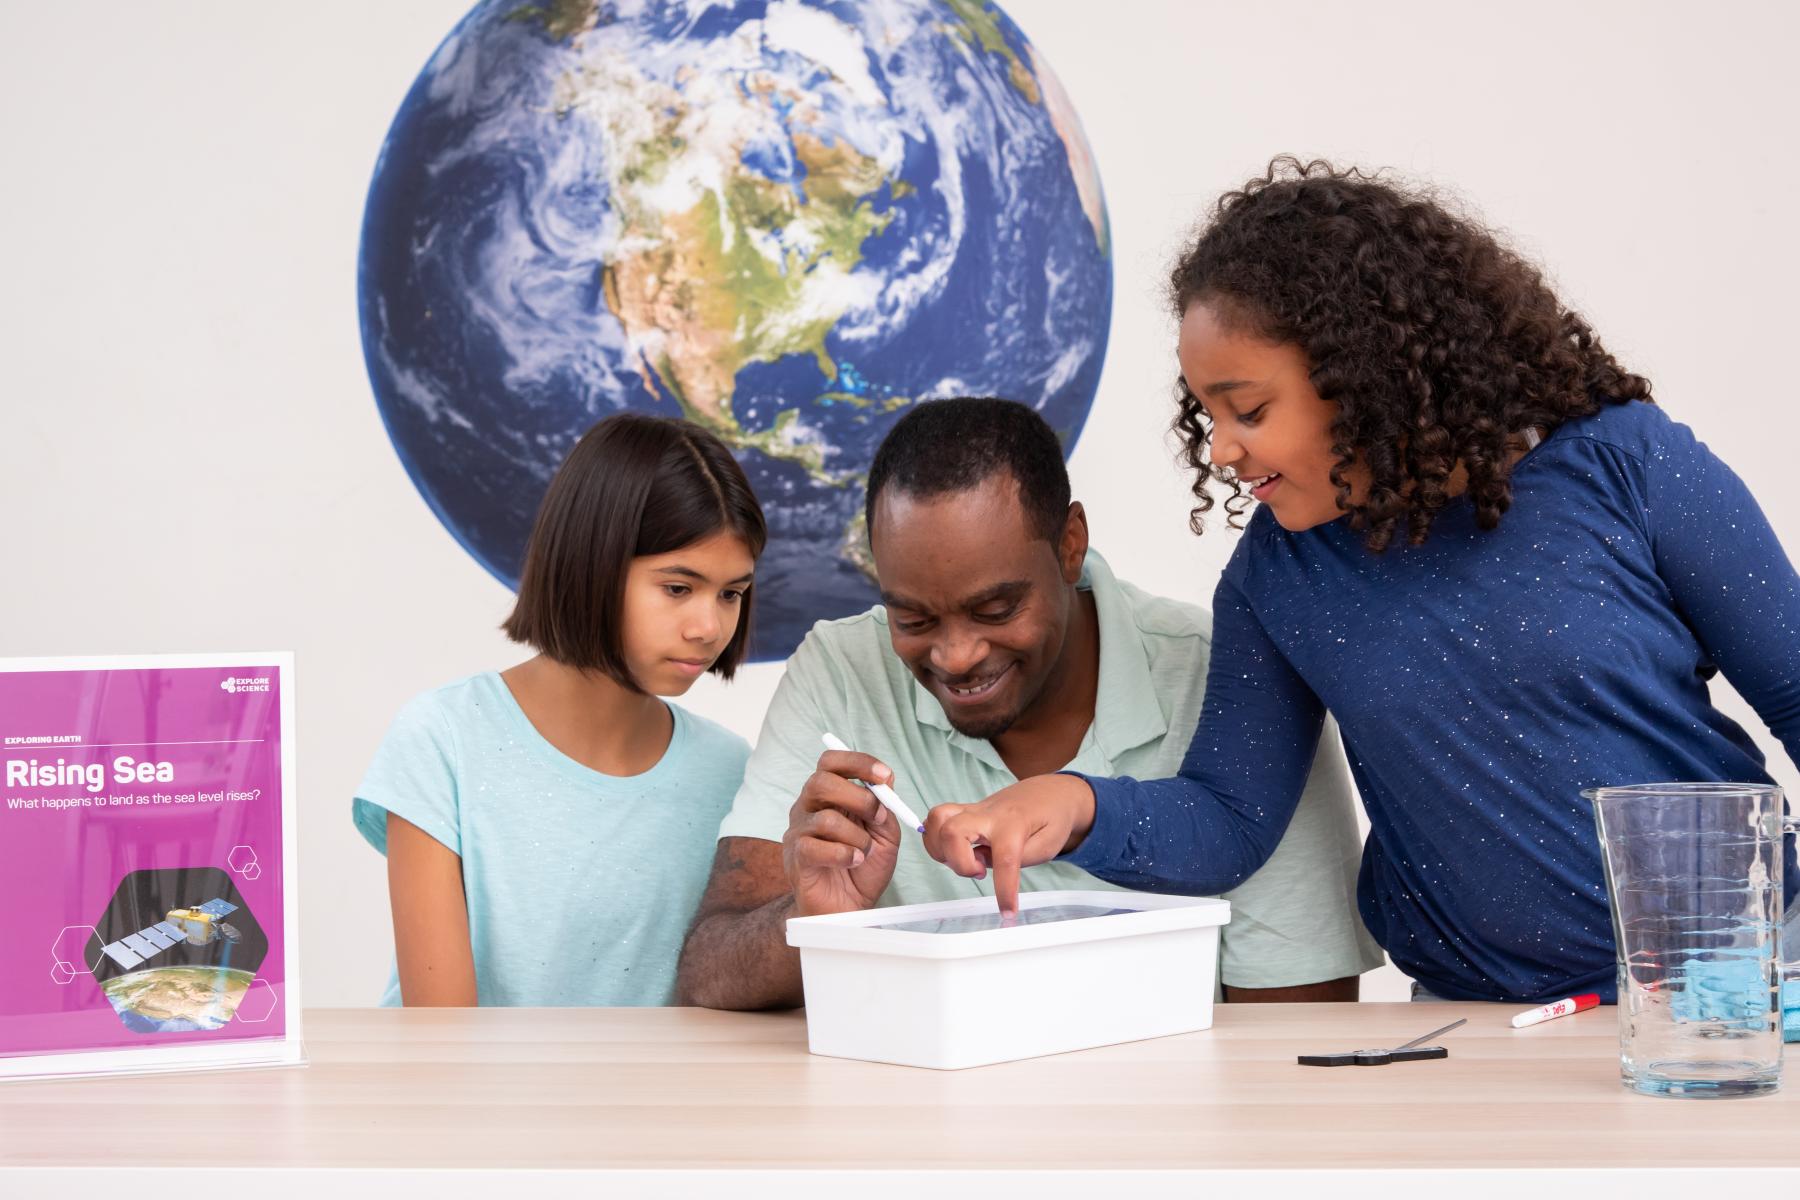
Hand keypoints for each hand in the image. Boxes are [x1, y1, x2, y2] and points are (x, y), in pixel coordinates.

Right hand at [782, 750, 903, 916]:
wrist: (848, 907)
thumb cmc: (863, 867)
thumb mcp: (884, 834)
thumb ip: (884, 808)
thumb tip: (885, 783)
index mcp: (828, 795)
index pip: (831, 761)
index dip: (858, 762)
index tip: (885, 776)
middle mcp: (808, 807)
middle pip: (821, 781)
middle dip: (859, 798)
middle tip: (878, 818)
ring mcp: (798, 832)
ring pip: (825, 819)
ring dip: (856, 836)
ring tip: (865, 851)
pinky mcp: (795, 858)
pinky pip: (815, 847)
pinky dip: (844, 854)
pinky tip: (855, 861)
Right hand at [921, 774, 1095, 914]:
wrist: (1049, 792)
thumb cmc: (1051, 818)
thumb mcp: (1049, 845)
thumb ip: (1018, 858)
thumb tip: (982, 861)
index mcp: (1015, 824)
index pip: (1004, 858)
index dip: (1004, 889)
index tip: (1007, 912)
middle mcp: (989, 814)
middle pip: (953, 830)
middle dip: (958, 861)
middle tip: (979, 872)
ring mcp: (973, 809)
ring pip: (937, 818)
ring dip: (940, 848)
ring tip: (964, 861)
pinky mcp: (965, 811)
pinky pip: (936, 819)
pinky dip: (935, 838)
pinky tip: (953, 852)